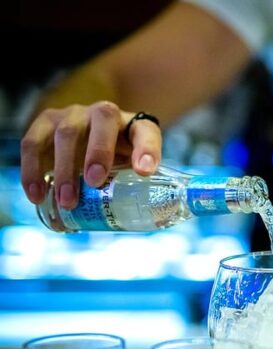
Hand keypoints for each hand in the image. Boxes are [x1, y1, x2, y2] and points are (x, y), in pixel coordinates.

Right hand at [20, 102, 162, 208]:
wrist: (90, 141)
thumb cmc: (118, 159)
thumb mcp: (134, 169)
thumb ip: (140, 186)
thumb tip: (138, 218)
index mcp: (134, 125)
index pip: (146, 132)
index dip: (147, 150)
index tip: (144, 171)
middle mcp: (103, 113)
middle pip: (101, 121)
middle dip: (97, 153)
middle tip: (94, 183)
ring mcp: (72, 115)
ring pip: (65, 133)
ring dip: (64, 168)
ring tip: (66, 201)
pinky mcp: (45, 123)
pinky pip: (33, 143)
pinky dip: (32, 171)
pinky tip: (36, 196)